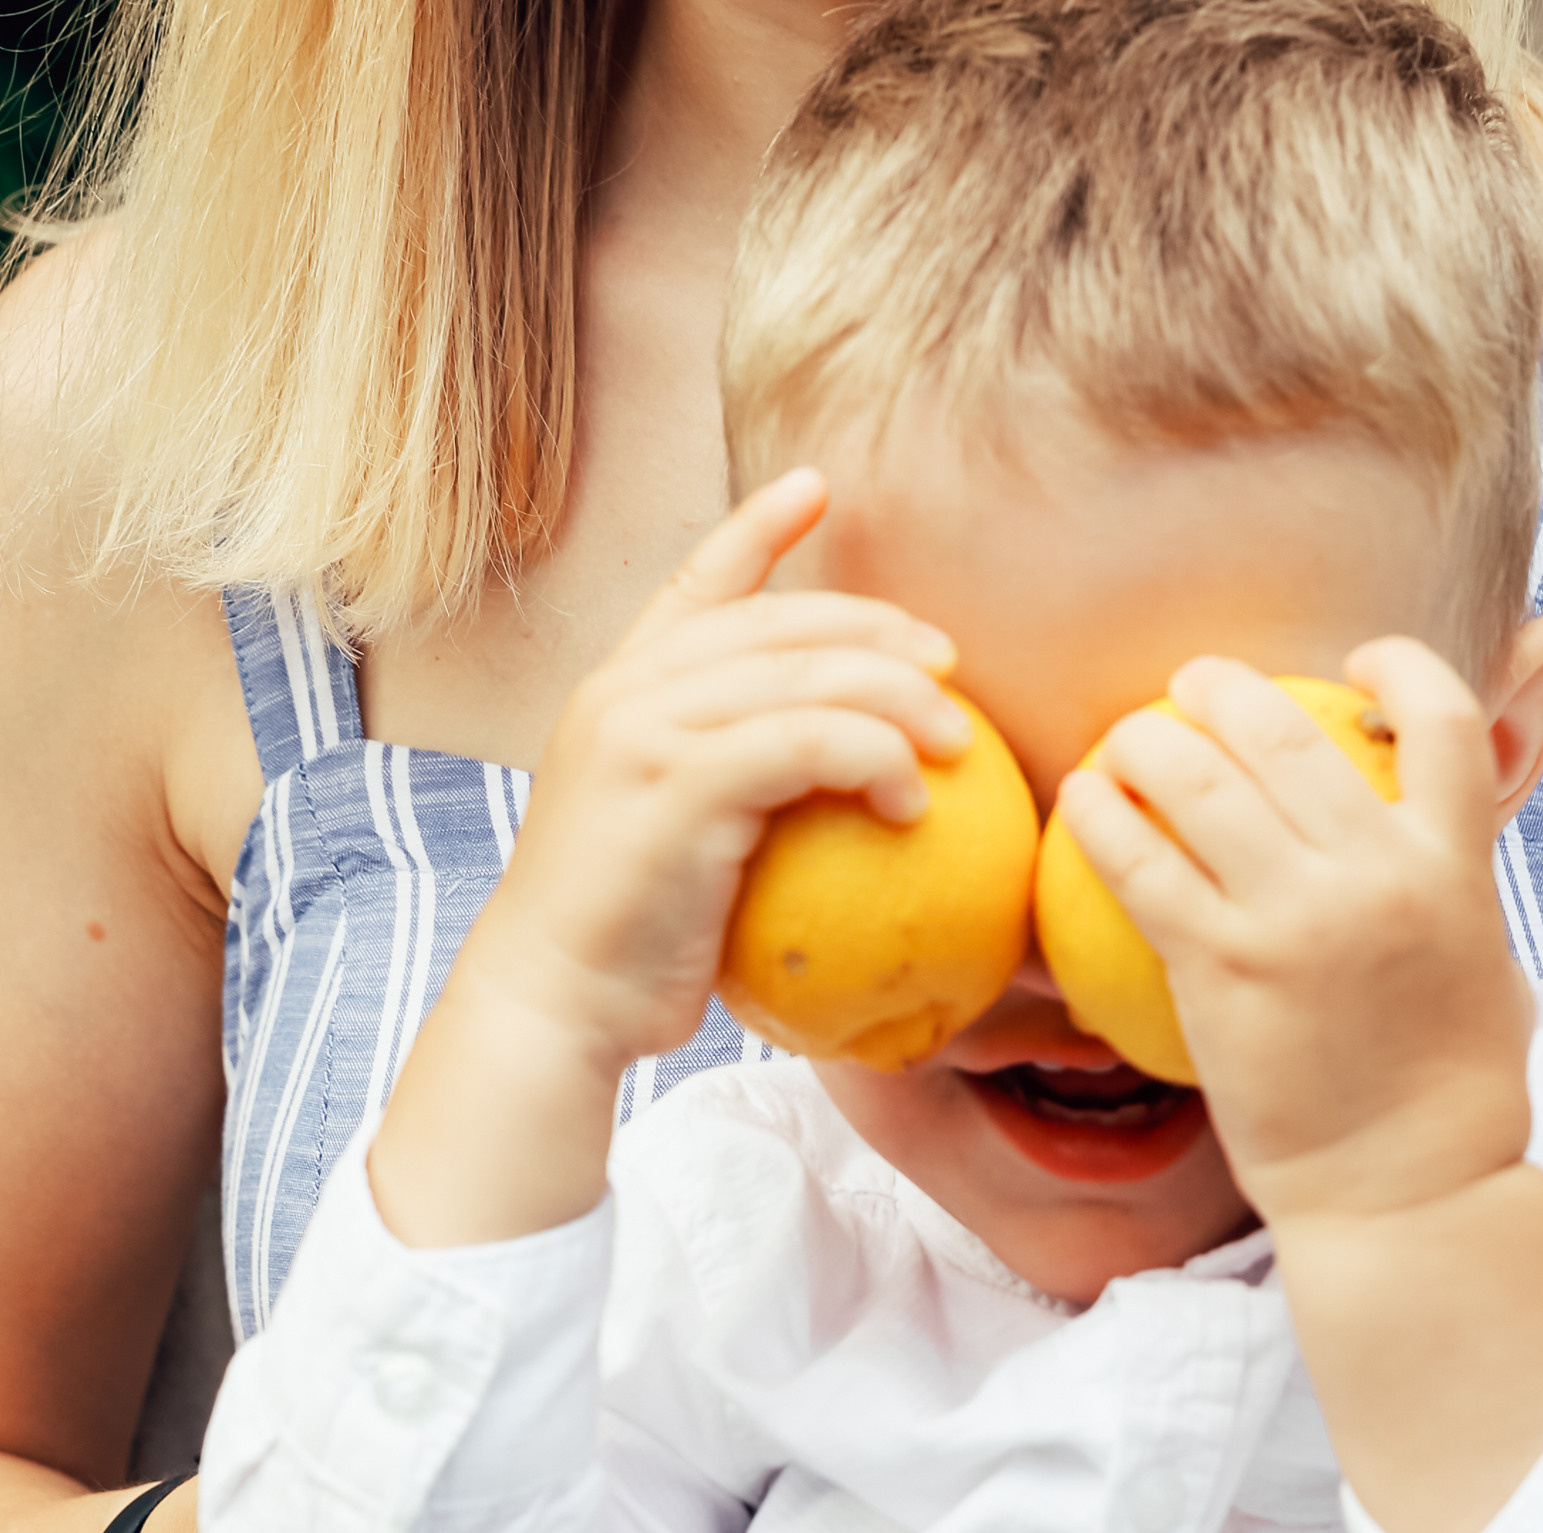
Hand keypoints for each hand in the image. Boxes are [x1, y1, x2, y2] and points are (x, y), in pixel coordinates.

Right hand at [474, 466, 970, 1073]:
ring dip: (898, 696)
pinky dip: (875, 758)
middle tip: (949, 664)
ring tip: (956, 742)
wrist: (554, 1002)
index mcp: (618, 692)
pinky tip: (914, 802)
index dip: (756, 529)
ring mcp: (644, 730)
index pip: (694, 586)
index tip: (816, 488)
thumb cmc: (625, 950)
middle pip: (777, 623)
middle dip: (876, 629)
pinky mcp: (677, 784)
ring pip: (803, 673)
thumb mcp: (670, 848)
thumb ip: (725, 793)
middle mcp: (625, 692)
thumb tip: (826, 799)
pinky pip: (806, 742)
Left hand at [1055, 641, 1542, 1532]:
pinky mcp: (1221, 969)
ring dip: (1147, 739)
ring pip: (1200, 780)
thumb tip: (1428, 842)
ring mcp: (1295, 919)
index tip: (1353, 665)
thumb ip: (1453, 889)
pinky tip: (1078, 805)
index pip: (1442, 718)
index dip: (1396, 667)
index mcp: (1455, 864)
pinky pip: (1141, 866)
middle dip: (1224, 688)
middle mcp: (1376, 875)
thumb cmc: (1449, 1095)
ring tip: (1123, 740)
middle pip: (1285, 732)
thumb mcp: (1485, 965)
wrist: (1406, 1191)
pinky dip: (1100, 820)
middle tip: (1190, 686)